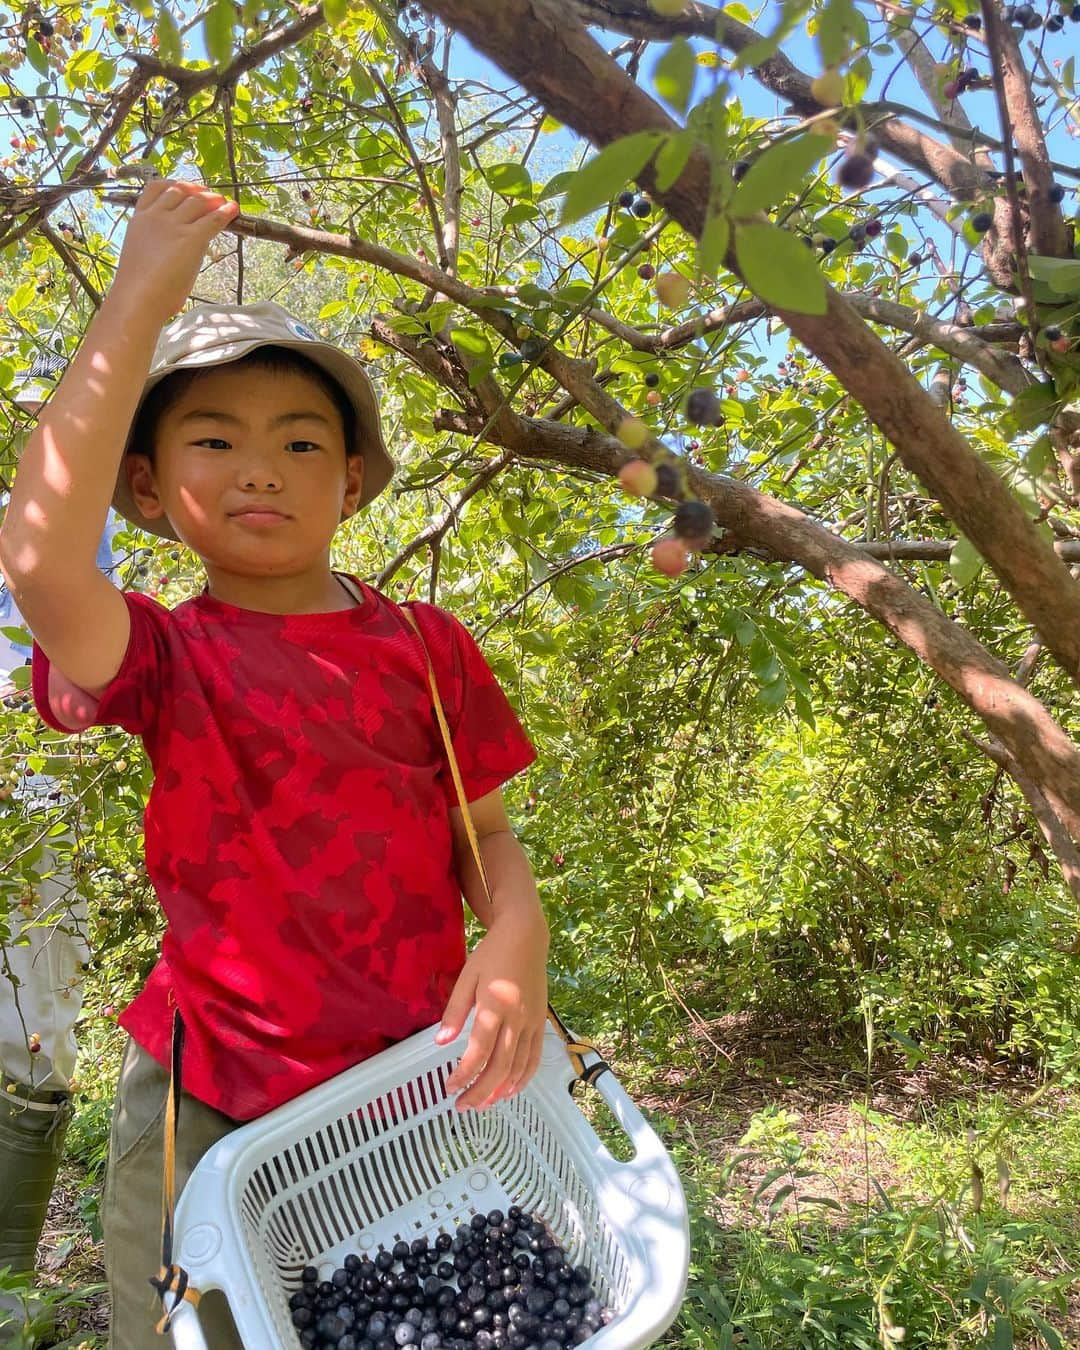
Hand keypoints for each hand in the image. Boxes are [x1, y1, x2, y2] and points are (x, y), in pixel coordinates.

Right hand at [111, 178, 238, 320]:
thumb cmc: (137, 287)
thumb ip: (157, 241)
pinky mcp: (191, 238)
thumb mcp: (142, 253)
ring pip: (198, 201)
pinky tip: (234, 209)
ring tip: (223, 203)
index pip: (156, 188)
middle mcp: (156, 216)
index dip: (175, 184)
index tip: (187, 187)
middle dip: (197, 190)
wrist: (138, 299)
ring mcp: (173, 225)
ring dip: (213, 199)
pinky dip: (226, 212)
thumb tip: (177, 246)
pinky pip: (213, 219)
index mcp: (139, 218)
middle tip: (211, 196)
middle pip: (180, 190)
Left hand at [436, 917, 547, 1110]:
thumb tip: (441, 1042)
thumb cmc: (492, 954)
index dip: (463, 1074)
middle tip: (462, 1107)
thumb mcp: (467, 978)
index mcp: (495, 1006)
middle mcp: (516, 1018)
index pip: (479, 1051)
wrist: (526, 936)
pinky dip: (524, 1077)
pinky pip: (534, 1057)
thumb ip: (455, 1011)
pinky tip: (511, 1090)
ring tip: (482, 1105)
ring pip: (518, 1066)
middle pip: (500, 1066)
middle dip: (480, 1091)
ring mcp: (531, 1022)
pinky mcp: (540, 1022)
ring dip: (500, 1090)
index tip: (449, 1088)